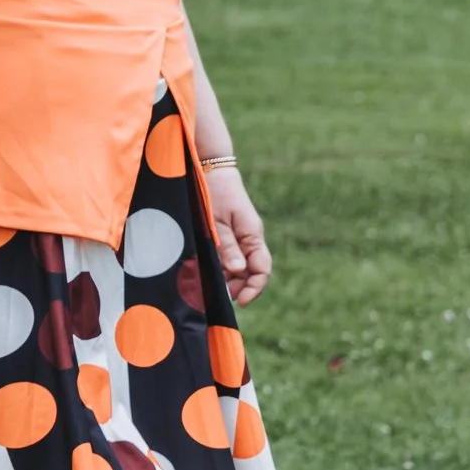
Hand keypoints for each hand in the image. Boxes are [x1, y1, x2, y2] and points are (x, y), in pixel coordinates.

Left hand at [205, 165, 271, 306]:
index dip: (254, 288)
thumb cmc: (213, 192)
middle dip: (239, 286)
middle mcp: (250, 238)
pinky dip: (222, 265)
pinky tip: (207, 269)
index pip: (262, 269)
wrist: (209, 168)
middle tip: (220, 295)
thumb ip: (227, 246)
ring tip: (210, 283)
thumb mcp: (217, 221)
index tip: (240, 301)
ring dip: (229, 277)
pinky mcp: (229, 233)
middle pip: (251, 271)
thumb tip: (238, 272)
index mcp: (252, 235)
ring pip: (240, 266)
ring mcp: (240, 236)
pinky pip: (231, 255)